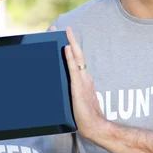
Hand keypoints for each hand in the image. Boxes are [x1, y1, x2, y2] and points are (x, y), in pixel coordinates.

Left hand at [63, 27, 106, 141]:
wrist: (93, 126)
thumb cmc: (84, 116)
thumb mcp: (76, 99)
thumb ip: (73, 89)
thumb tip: (63, 83)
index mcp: (83, 79)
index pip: (76, 59)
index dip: (71, 46)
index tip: (64, 35)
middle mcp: (84, 77)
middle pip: (76, 54)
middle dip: (69, 39)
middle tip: (59, 27)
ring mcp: (82, 80)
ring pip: (76, 58)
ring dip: (69, 43)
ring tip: (63, 31)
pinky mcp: (78, 86)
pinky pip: (73, 69)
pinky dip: (70, 58)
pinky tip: (65, 48)